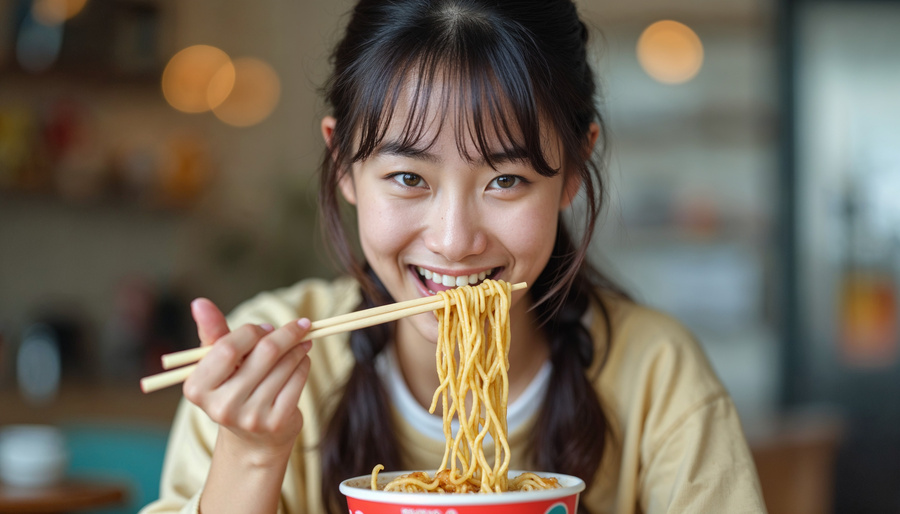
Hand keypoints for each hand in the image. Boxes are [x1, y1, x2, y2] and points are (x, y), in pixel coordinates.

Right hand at [183, 298, 312, 461]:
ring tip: (302, 342)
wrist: (253, 438)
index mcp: (198, 389)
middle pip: (264, 353)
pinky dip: (303, 364)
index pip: (228, 347)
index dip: (252, 331)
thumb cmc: (234, 387)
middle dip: (286, 334)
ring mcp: (250, 417)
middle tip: (299, 326)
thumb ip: (212, 332)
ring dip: (298, 347)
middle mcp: (221, 407)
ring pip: (285, 364)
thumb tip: (199, 302)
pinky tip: (302, 360)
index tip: (266, 327)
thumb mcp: (219, 362)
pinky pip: (297, 380)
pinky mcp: (275, 422)